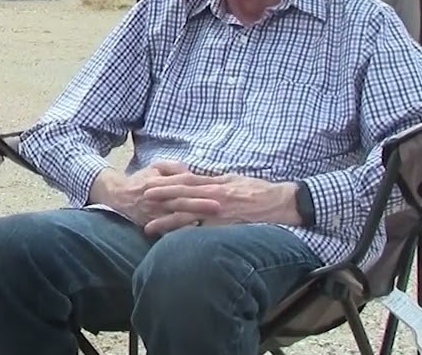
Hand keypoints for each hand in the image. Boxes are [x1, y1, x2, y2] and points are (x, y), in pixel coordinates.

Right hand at [102, 161, 227, 229]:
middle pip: (181, 201)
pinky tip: (193, 235)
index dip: (200, 186)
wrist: (118, 196)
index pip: (183, 183)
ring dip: (192, 220)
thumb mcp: (156, 167)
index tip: (217, 188)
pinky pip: (167, 230)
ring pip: (175, 217)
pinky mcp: (151, 224)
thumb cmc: (141, 180)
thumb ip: (174, 167)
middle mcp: (157, 197)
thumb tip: (192, 173)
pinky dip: (180, 232)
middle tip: (218, 206)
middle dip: (200, 204)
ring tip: (209, 223)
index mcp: (160, 181)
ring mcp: (154, 212)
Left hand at [141, 174, 297, 235]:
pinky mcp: (226, 229)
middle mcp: (214, 197)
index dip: (165, 182)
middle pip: (182, 196)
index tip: (148, 184)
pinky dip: (188, 237)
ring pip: (188, 217)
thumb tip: (196, 179)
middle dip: (160, 198)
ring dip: (167, 222)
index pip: (185, 181)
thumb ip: (214, 180)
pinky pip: (203, 234)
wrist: (281, 203)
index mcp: (215, 184)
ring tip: (148, 227)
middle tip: (140, 200)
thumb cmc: (257, 190)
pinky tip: (173, 243)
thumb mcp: (233, 179)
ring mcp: (219, 214)